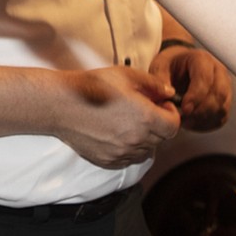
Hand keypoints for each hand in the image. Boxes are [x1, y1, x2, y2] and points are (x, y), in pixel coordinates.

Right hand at [57, 64, 181, 167]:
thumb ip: (154, 84)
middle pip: (160, 138)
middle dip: (158, 124)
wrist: (61, 104)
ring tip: (129, 121)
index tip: (160, 105)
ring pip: (146, 150)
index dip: (171, 114)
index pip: (174, 126)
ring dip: (145, 137)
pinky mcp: (108, 160)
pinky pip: (129, 158)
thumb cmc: (93, 86)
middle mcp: (136, 139)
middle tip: (143, 109)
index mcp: (145, 118)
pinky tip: (117, 132)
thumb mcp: (126, 75)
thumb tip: (169, 93)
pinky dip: (129, 148)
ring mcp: (122, 152)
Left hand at [155, 44, 231, 131]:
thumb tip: (167, 94)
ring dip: (204, 119)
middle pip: (219, 94)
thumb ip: (160, 81)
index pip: (205, 78)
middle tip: (184, 118)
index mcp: (201, 59)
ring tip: (185, 121)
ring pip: (222, 107)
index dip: (196, 96)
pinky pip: (222, 116)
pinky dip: (208, 124)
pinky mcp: (225, 100)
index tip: (184, 109)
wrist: (177, 68)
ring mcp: (224, 86)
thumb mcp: (159, 68)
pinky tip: (192, 123)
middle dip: (201, 111)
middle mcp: (217, 71)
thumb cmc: (170, 67)